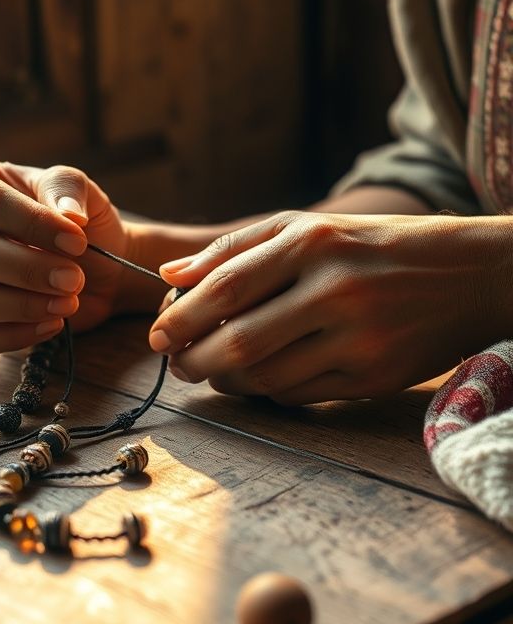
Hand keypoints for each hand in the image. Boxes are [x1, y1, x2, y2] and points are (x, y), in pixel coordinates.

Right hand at [0, 156, 128, 353]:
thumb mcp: (72, 187)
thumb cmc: (66, 219)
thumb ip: (67, 188)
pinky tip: (51, 324)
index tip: (76, 242)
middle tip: (72, 279)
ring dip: (22, 306)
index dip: (32, 224)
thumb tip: (68, 215)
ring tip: (66, 302)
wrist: (79, 263)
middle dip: (26, 270)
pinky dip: (14, 336)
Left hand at [148, 210, 510, 403]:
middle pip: (237, 342)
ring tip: (212, 371)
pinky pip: (298, 395)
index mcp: (311, 242)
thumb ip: (236, 249)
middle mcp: (333, 289)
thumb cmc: (372, 247)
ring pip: (264, 377)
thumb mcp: (309, 228)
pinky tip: (258, 379)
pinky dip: (266, 392)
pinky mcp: (372, 375)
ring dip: (224, 382)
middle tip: (177, 362)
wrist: (466, 274)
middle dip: (192, 360)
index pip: (225, 287)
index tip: (156, 334)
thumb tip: (171, 276)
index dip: (180, 318)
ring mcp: (356, 337)